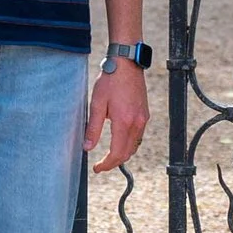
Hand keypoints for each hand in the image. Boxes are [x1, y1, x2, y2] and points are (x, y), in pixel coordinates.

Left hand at [87, 58, 148, 175]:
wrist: (126, 63)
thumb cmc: (110, 80)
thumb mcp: (96, 103)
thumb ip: (92, 127)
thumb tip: (87, 147)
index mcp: (124, 122)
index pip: (117, 153)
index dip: (106, 164)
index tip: (97, 168)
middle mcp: (137, 122)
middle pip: (127, 153)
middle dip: (114, 162)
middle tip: (100, 165)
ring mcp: (143, 118)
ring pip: (135, 146)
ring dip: (122, 154)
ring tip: (109, 156)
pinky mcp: (145, 113)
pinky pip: (138, 136)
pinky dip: (129, 144)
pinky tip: (120, 141)